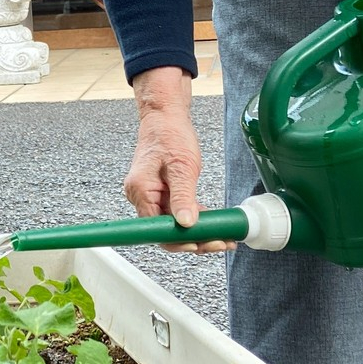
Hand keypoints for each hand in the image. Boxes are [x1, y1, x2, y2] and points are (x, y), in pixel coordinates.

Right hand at [125, 68, 234, 253]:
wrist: (165, 118)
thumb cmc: (169, 135)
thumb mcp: (181, 166)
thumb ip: (183, 197)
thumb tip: (187, 223)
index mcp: (140, 190)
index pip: (156, 229)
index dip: (178, 242)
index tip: (200, 245)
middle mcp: (141, 196)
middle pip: (164, 230)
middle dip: (193, 240)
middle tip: (219, 242)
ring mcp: (149, 196)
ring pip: (172, 224)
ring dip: (196, 232)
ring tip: (222, 236)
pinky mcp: (159, 193)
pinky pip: (175, 213)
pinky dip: (194, 219)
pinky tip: (212, 223)